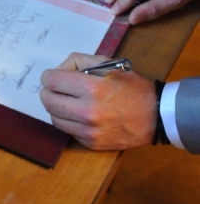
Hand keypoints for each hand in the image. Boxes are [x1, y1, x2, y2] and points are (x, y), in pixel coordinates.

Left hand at [40, 53, 156, 149]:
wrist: (155, 117)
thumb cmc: (132, 88)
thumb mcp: (111, 65)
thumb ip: (81, 61)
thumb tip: (58, 70)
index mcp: (93, 89)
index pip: (52, 81)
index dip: (48, 76)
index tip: (52, 76)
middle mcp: (88, 112)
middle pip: (48, 100)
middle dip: (48, 91)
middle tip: (55, 88)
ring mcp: (88, 130)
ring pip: (53, 117)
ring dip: (56, 106)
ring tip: (68, 100)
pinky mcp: (89, 142)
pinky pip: (66, 129)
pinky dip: (67, 120)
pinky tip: (77, 113)